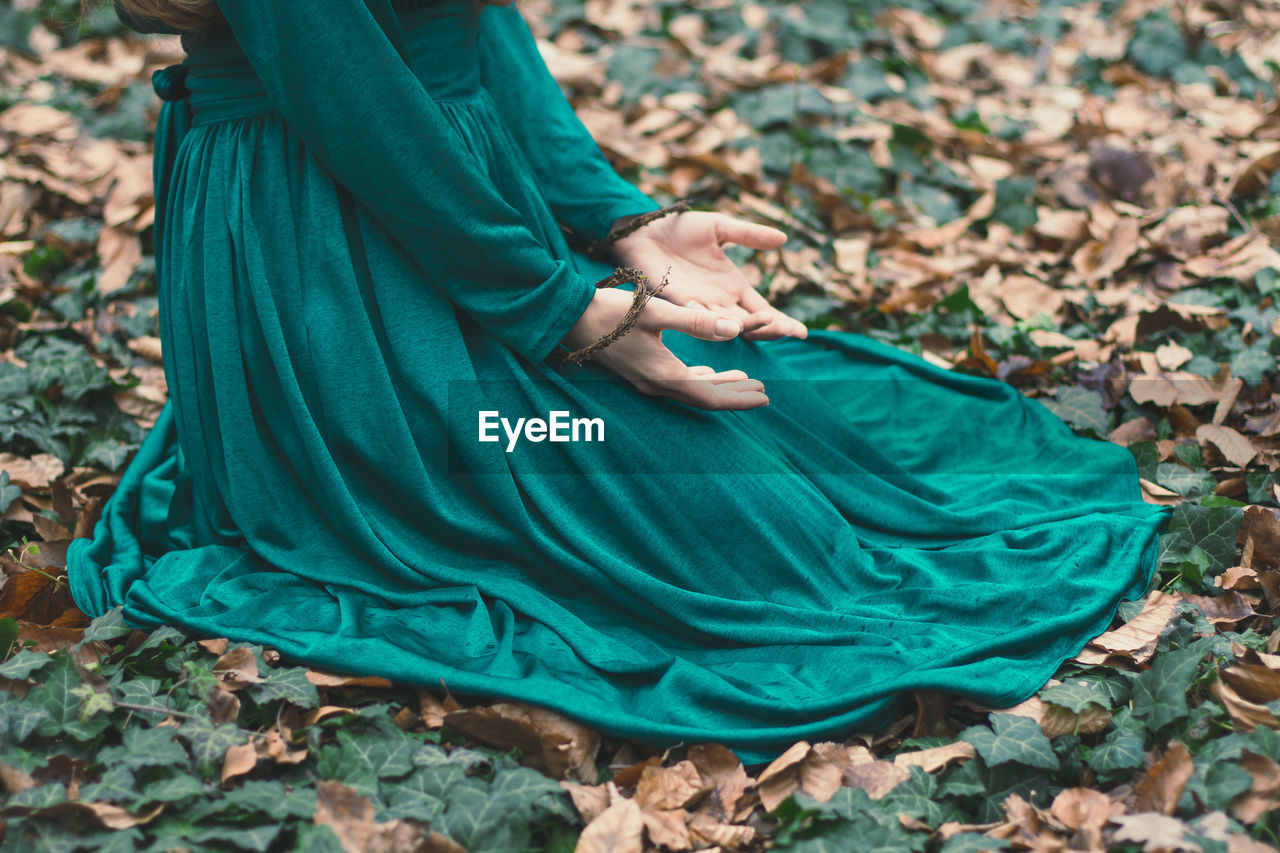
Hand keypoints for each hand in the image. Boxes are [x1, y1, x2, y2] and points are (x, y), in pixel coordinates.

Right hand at [558, 287, 768, 410]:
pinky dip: (697, 377)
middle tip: (762, 390)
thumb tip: (735, 330)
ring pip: (690, 388)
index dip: (739, 397)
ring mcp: (644, 379)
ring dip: (717, 385)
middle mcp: (655, 384)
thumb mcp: (656, 312)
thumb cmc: (610, 312)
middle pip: (703, 396)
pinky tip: (706, 369)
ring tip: (742, 379)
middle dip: (733, 393)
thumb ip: (696, 322)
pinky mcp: (637, 370)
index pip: (710, 396)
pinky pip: (675, 381)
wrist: (568, 317)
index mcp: (663, 375)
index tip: (764, 396)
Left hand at [607, 210, 807, 340]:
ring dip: (748, 328)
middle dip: (771, 329)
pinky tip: (730, 325)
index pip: (763, 310)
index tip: (802, 332)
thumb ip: (749, 235)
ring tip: (768, 325)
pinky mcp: (677, 302)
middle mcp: (719, 300)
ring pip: (728, 326)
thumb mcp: (720, 228)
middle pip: (751, 324)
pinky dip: (713, 322)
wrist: (645, 230)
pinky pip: (698, 317)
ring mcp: (699, 304)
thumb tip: (784, 239)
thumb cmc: (680, 229)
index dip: (782, 322)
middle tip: (790, 331)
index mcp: (733, 285)